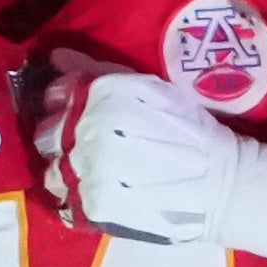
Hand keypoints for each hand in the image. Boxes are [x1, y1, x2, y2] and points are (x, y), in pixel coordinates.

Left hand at [29, 51, 266, 258]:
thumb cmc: (188, 129)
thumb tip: (56, 59)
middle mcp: (88, 131)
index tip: (80, 115)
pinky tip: (100, 196)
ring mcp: (88, 172)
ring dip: (68, 173)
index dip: (64, 105)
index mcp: (102, 96)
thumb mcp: (148, 88)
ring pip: (53, 172)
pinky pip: (66, 206)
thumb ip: (97, 71)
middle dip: (62, 139)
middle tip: (92, 148)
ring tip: (97, 175)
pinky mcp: (93, 208)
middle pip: (46, 135)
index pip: (54, 96)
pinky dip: (77, 202)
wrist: (219, 181)